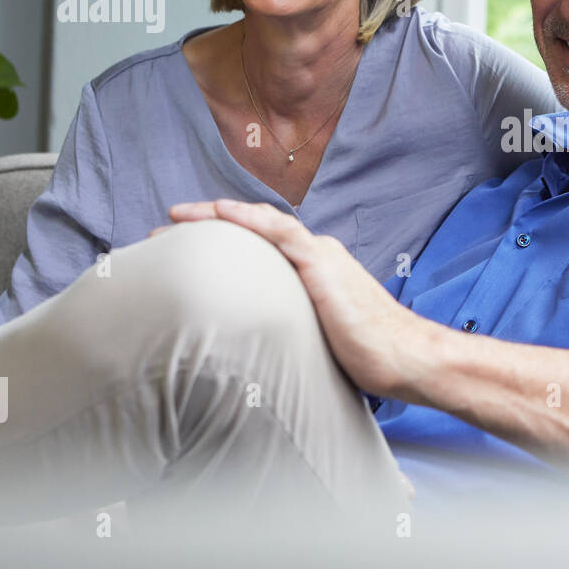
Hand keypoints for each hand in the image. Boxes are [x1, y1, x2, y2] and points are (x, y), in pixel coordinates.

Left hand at [164, 199, 420, 396]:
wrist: (405, 357)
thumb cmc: (368, 356)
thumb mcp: (318, 337)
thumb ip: (289, 328)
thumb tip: (252, 349)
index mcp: (314, 269)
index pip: (260, 245)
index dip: (222, 240)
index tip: (185, 246)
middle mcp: (316, 254)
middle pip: (253, 229)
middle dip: (206, 224)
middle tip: (163, 233)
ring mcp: (320, 255)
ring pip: (260, 223)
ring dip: (215, 216)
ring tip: (174, 220)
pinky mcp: (323, 264)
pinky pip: (280, 232)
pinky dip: (248, 218)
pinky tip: (221, 212)